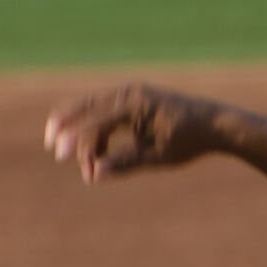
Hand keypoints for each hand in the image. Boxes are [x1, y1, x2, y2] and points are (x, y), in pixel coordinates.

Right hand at [43, 84, 224, 183]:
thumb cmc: (190, 140)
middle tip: (53, 147)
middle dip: (67, 127)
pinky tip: (96, 150)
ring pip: (93, 107)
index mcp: (135, 104)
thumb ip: (126, 162)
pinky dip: (97, 127)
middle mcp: (130, 93)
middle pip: (86, 107)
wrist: (214, 124)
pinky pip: (106, 109)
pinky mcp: (134, 99)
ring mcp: (131, 93)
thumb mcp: (158, 156)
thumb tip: (97, 173)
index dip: (77, 141)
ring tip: (76, 157)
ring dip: (82, 130)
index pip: (96, 122)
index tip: (61, 157)